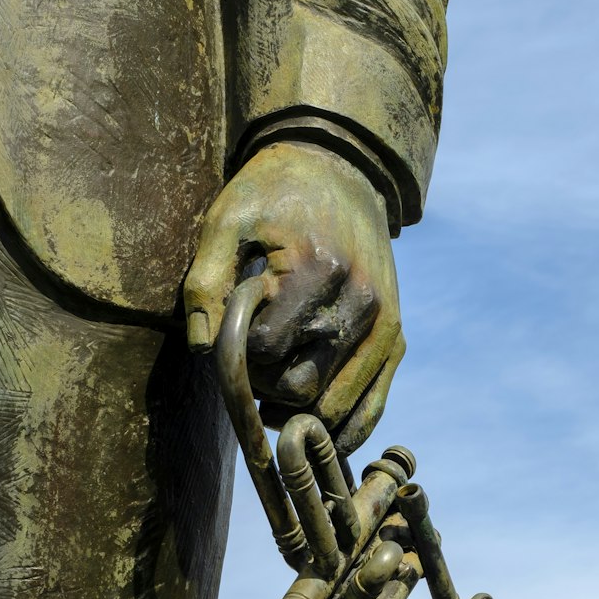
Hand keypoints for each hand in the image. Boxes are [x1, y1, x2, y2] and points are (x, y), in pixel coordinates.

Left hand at [184, 144, 403, 454]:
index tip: (234, 328)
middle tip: (250, 359)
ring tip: (272, 385)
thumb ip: (205, 283)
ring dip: (295, 411)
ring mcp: (384, 325)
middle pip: (300, 388)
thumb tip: (202, 348)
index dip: (238, 351)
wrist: (340, 169)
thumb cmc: (273, 194)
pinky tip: (306, 418)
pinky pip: (370, 410)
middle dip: (263, 386)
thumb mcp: (226, 221)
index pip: (265, 350)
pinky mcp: (396, 339)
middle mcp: (361, 303)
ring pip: (333, 409)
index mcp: (317, 270)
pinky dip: (338, 428)